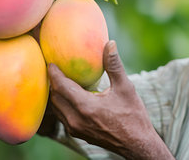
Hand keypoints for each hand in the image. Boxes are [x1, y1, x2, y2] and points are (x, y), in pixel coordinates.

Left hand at [48, 40, 173, 159]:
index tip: (50, 61)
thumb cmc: (133, 116)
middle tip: (54, 68)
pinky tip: (70, 96)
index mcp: (85, 106)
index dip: (53, 73)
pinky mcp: (78, 134)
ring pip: (57, 108)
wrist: (137, 145)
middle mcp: (76, 119)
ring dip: (56, 94)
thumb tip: (110, 43)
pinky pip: (62, 116)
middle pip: (55, 97)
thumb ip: (114, 65)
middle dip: (52, 82)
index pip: (61, 86)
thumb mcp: (126, 88)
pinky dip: (62, 104)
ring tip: (60, 80)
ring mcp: (75, 129)